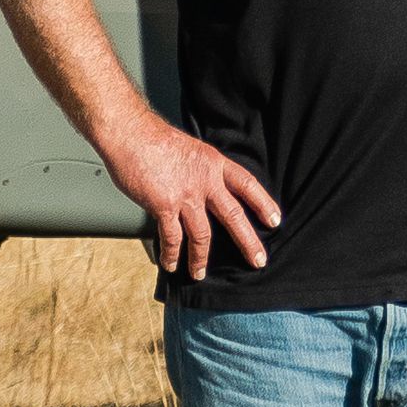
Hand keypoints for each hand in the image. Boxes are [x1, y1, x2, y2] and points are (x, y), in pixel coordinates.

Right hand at [99, 112, 279, 278]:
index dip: (263, 203)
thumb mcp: (192, 149)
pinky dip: (172, 254)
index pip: (247, 185)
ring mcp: (186, 194)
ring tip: (200, 273)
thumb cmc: (154, 138)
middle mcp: (205, 180)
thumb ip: (201, 170)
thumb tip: (204, 190)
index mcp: (214, 163)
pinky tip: (171, 264)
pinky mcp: (165, 205)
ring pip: (202, 234)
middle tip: (258, 260)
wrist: (131, 133)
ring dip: (201, 258)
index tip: (275, 220)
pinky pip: (172, 237)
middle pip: (234, 215)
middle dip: (248, 241)